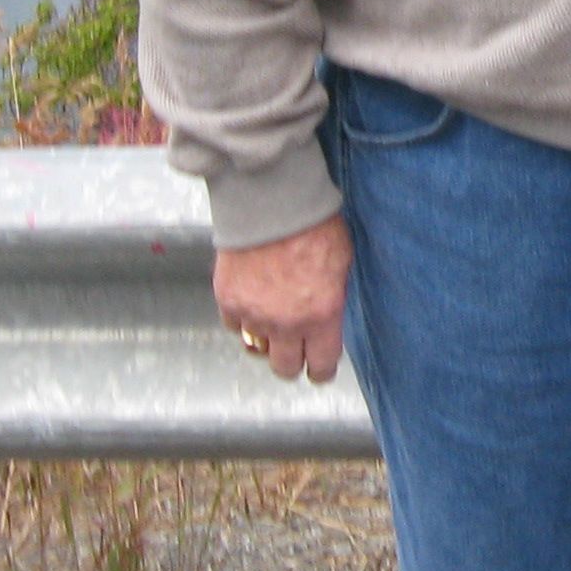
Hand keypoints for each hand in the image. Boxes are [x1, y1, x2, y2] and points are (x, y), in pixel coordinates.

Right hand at [213, 216, 352, 385]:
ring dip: (265, 338)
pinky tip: (252, 300)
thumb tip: (326, 317)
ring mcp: (254, 315)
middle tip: (294, 348)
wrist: (271, 201)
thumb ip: (332, 297)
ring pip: (256, 348)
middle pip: (284, 368)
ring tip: (272, 318)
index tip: (318, 367)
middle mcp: (286, 323)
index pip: (321, 366)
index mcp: (321, 315)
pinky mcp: (229, 301)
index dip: (320, 369)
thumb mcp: (341, 262)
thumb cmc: (313, 224)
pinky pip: (234, 326)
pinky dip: (242, 319)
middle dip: (292, 361)